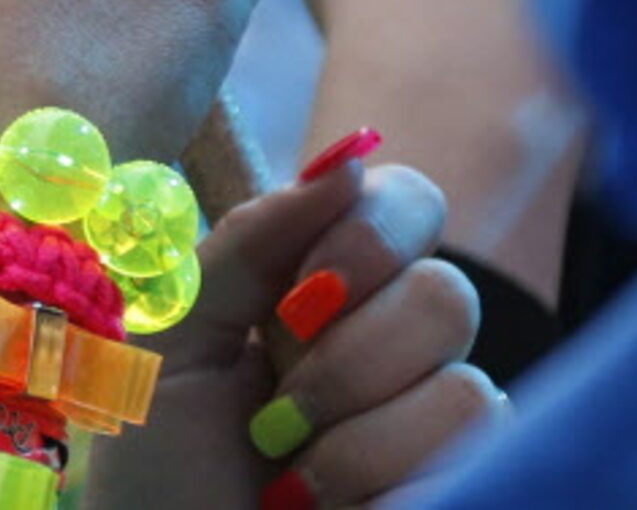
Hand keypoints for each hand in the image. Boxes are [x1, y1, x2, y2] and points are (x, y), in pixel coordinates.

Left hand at [87, 159, 499, 509]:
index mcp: (327, 289)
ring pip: (466, 388)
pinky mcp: (468, 487)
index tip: (294, 298)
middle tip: (274, 410)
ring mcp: (438, 427)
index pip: (410, 203)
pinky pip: (478, 459)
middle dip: (345, 359)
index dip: (369, 236)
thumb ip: (250, 243)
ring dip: (353, 443)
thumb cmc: (157, 466)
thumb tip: (348, 160)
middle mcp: (397, 348)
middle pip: (448, 293)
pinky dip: (381, 488)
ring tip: (290, 480)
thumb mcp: (174, 337)